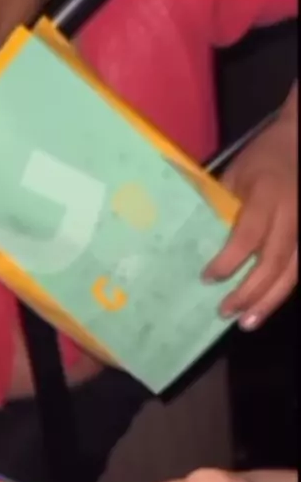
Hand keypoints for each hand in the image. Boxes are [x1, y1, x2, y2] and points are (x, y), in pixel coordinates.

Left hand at [204, 91, 297, 329]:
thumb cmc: (261, 159)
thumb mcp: (234, 174)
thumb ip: (219, 206)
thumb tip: (190, 240)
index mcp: (267, 195)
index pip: (248, 235)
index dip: (229, 261)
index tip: (207, 277)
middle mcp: (292, 214)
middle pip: (272, 262)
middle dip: (248, 291)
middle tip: (224, 312)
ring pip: (291, 273)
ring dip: (268, 301)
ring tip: (247, 322)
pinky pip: (298, 270)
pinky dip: (280, 292)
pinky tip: (263, 308)